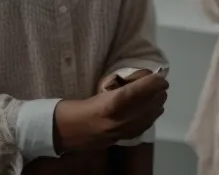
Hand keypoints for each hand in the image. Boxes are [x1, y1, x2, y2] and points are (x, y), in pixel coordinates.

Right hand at [53, 72, 167, 152]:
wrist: (56, 132)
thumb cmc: (68, 108)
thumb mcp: (87, 93)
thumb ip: (111, 90)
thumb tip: (132, 80)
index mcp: (106, 107)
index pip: (135, 94)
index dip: (151, 85)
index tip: (161, 77)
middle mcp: (115, 122)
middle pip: (145, 107)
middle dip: (157, 94)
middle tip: (161, 83)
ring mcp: (117, 134)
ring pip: (145, 120)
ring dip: (155, 106)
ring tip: (159, 95)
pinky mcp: (116, 140)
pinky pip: (139, 129)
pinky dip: (148, 118)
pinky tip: (150, 112)